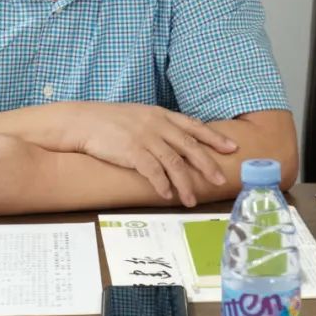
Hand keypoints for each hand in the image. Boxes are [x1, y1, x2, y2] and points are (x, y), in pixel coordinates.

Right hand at [57, 102, 236, 206]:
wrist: (83, 121)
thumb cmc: (109, 121)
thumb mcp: (139, 116)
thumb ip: (158, 126)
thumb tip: (176, 141)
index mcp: (160, 115)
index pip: (194, 126)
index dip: (214, 138)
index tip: (232, 148)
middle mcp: (157, 125)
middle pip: (190, 146)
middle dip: (208, 165)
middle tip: (220, 180)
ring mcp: (145, 138)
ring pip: (174, 163)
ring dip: (185, 184)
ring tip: (192, 200)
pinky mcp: (132, 151)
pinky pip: (153, 171)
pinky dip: (162, 185)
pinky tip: (167, 195)